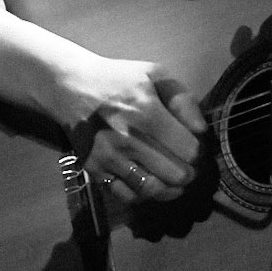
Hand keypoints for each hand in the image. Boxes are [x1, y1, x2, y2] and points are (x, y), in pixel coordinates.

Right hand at [66, 57, 208, 203]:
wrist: (70, 87)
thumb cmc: (119, 79)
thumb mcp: (155, 74)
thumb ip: (184, 101)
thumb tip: (201, 131)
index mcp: (147, 114)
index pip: (189, 151)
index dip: (199, 151)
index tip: (196, 147)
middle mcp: (128, 140)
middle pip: (176, 175)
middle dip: (189, 171)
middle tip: (188, 165)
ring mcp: (110, 158)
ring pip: (153, 190)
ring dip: (171, 188)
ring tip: (175, 180)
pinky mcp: (94, 170)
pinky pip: (127, 196)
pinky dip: (144, 195)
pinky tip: (151, 183)